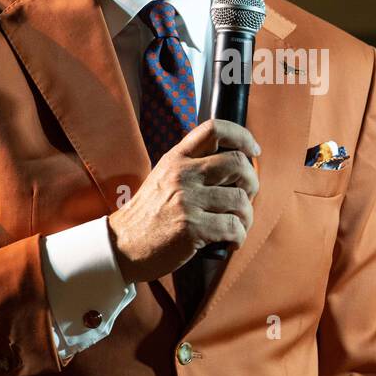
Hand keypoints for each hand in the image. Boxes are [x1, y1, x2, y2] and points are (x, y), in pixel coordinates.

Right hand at [107, 119, 260, 284]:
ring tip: (238, 225)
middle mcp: (182, 175)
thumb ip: (192, 167)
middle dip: (252, 181)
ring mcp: (187, 201)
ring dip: (247, 216)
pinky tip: (231, 241)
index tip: (253, 150)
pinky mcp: (192, 228)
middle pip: (238, 162)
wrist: (122, 247)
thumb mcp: (163, 178)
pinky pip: (233, 228)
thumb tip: (233, 167)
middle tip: (247, 196)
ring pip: (240, 199)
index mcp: (176, 158)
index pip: (214, 129)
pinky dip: (239, 237)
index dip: (242, 136)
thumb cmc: (148, 215)